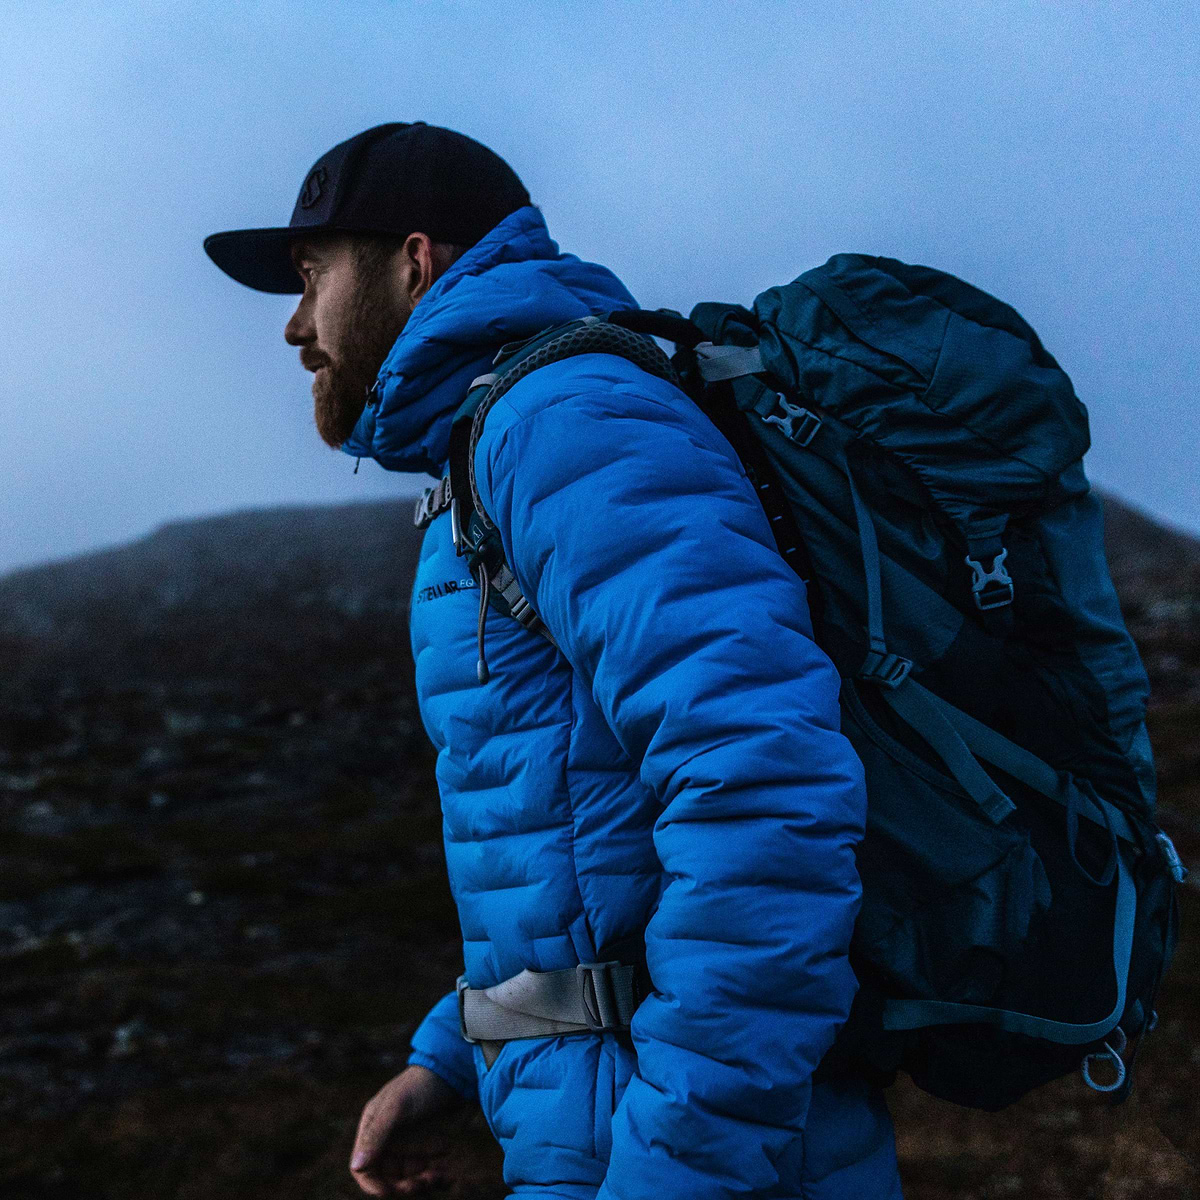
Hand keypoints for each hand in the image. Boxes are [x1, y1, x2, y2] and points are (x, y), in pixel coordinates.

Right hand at [349, 1063, 464, 1195]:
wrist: (456, 1072)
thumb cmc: (421, 1085)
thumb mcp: (397, 1108)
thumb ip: (376, 1135)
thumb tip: (356, 1166)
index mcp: (373, 1129)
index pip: (363, 1168)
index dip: (374, 1184)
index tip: (391, 1190)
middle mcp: (389, 1141)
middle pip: (388, 1179)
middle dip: (403, 1186)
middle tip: (421, 1182)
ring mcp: (411, 1145)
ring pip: (410, 1180)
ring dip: (423, 1183)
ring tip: (439, 1175)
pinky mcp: (431, 1148)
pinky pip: (430, 1174)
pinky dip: (438, 1179)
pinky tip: (449, 1176)